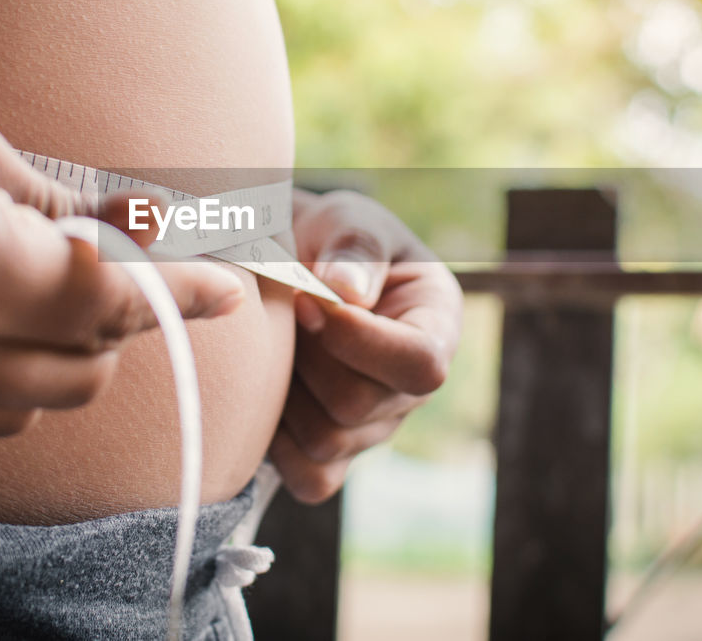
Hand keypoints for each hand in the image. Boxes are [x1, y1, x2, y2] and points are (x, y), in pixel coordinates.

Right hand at [0, 0, 243, 434]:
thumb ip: (50, 200)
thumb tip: (130, 234)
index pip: (115, 303)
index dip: (186, 291)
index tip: (234, 283)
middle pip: (81, 368)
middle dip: (130, 317)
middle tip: (142, 256)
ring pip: (27, 406)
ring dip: (70, 352)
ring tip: (70, 280)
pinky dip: (9, 378)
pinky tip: (2, 312)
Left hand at [271, 189, 462, 502]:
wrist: (295, 266)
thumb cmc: (331, 240)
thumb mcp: (349, 221)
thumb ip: (354, 247)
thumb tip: (346, 292)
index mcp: (436, 325)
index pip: (421, 363)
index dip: (361, 341)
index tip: (309, 300)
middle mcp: (413, 389)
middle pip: (361, 406)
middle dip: (308, 359)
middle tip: (282, 315)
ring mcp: (377, 429)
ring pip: (327, 444)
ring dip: (285, 394)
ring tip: (276, 349)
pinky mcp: (337, 458)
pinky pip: (311, 480)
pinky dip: (278, 445)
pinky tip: (265, 395)